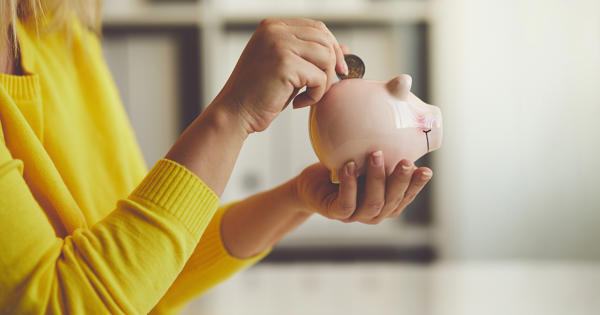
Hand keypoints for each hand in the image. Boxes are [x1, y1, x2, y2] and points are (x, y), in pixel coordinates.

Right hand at [214, 18, 347, 132]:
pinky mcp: (285, 64)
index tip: (336, 69)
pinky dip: (315, 95)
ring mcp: (279, 45)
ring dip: (324, 82)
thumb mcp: (287, 68)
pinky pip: (319, 77)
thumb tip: (345, 49)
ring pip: (326, 57)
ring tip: (308, 96)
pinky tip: (298, 103)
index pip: (316, 27)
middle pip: (325, 39)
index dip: (332, 47)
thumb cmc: (258, 94)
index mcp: (272, 26)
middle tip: (324, 87)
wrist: (234, 113)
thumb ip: (310, 55)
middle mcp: (275, 30)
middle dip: (332, 64)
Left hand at [293, 152, 432, 223]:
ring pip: (373, 203)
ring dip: (376, 179)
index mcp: (387, 202)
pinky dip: (349, 185)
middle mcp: (375, 212)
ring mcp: (356, 216)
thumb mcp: (366, 161)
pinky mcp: (336, 214)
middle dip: (400, 181)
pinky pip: (346, 203)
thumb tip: (401, 123)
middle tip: (406, 161)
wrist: (313, 185)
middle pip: (392, 201)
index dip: (417, 185)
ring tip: (375, 155)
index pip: (406, 196)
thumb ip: (384, 154)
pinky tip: (349, 166)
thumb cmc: (345, 171)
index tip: (427, 170)